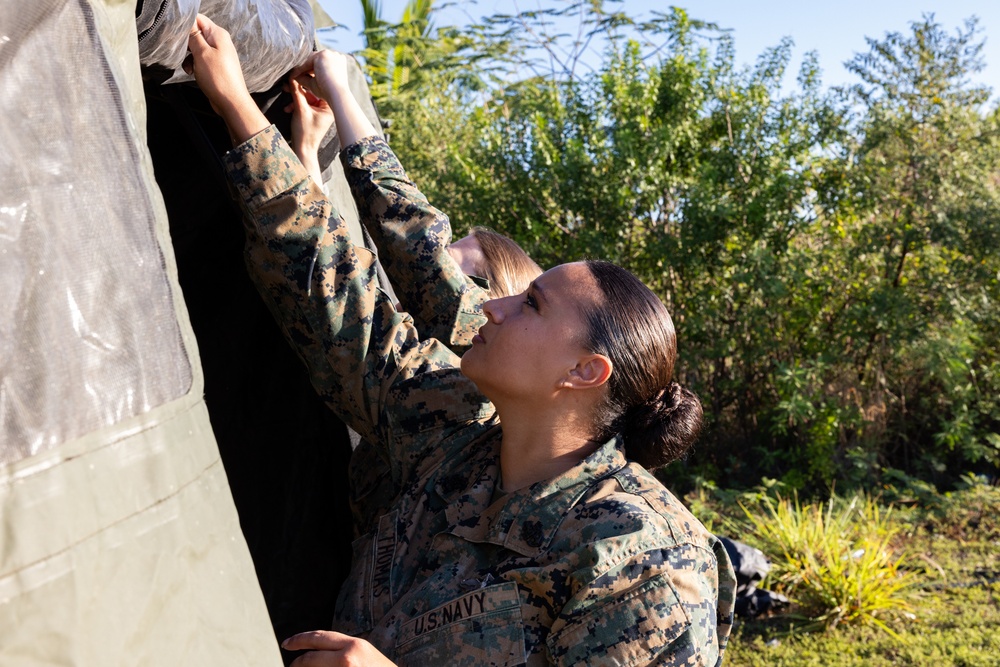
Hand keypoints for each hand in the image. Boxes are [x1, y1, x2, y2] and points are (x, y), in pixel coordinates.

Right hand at [186, 13, 267, 143]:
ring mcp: (218, 54)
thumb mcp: (201, 53)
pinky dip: (194, 65)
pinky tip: (192, 73)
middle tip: (183, 53)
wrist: (231, 102)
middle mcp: (220, 42)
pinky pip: (200, 60)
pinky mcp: (215, 66)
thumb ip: (193, 36)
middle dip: (186, 43)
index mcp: (218, 34)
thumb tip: (188, 22)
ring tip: (190, 68)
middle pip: (196, 33)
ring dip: (188, 57)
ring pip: (195, 48)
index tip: (180, 36)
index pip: (198, 18)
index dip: (186, 25)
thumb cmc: (218, 78)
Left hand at [283, 631, 395, 666]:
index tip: (288, 643)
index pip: (319, 637)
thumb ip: (344, 649)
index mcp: (353, 645)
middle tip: (289, 664)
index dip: (300, 639)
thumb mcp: (364, 653)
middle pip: (311, 657)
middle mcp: (347, 658)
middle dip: (296, 662)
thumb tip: (320, 652)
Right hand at [285, 79, 333, 158]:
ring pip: (306, 99)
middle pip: (311, 93)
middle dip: (297, 91)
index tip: (294, 77)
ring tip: (285, 100)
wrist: (303, 150)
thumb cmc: (305, 132)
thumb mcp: (300, 110)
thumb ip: (297, 93)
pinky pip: (304, 106)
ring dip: (294, 99)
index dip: (305, 82)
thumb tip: (292, 77)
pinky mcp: (313, 116)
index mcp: (329, 107)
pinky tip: (287, 109)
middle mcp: (326, 108)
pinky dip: (295, 106)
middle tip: (285, 86)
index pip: (317, 89)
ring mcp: (319, 113)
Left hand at [290, 50, 351, 102]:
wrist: (337, 94)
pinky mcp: (323, 55)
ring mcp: (329, 53)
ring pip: (310, 59)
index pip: (320, 62)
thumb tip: (293, 76)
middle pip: (314, 58)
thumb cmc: (329, 91)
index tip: (299, 75)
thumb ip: (305, 77)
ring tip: (293, 76)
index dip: (309, 69)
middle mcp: (335, 55)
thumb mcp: (315, 82)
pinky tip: (295, 75)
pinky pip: (308, 61)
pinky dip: (301, 68)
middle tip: (293, 75)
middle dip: (304, 67)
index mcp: (338, 61)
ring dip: (301, 67)